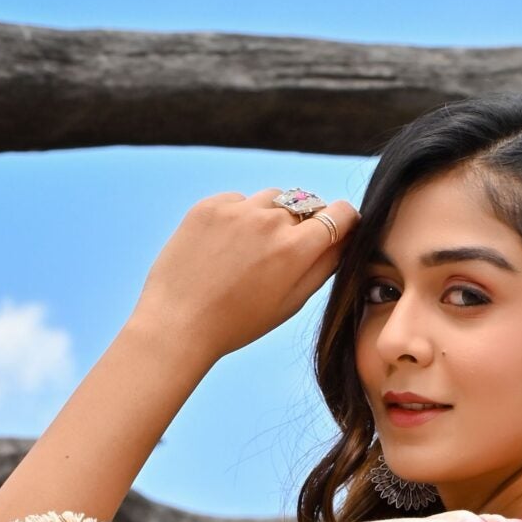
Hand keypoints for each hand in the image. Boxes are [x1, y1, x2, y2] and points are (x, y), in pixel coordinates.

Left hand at [128, 187, 357, 364]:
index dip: (344, 222)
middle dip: (302, 225)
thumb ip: (323, 267)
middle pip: (306, 206)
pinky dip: (239, 217)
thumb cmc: (236, 322)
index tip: (337, 231)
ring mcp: (238, 209)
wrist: (177, 323)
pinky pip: (239, 201)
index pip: (340, 214)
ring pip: (273, 199)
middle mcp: (270, 220)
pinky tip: (224, 248)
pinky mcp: (210, 205)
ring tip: (251, 252)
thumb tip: (344, 239)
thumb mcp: (290, 303)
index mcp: (295, 249)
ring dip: (272, 217)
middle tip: (280, 256)